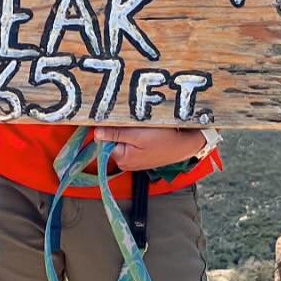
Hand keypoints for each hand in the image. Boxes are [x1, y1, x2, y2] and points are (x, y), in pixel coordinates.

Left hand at [94, 125, 208, 174]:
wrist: (185, 145)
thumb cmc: (164, 139)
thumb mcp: (137, 134)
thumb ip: (115, 134)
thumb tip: (95, 133)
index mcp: (122, 158)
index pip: (104, 140)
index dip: (108, 127)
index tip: (117, 118)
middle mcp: (125, 162)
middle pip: (112, 140)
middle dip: (120, 129)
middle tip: (134, 122)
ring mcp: (134, 160)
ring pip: (123, 141)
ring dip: (129, 131)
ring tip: (142, 127)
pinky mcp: (142, 156)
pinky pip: (132, 143)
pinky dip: (136, 136)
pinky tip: (147, 132)